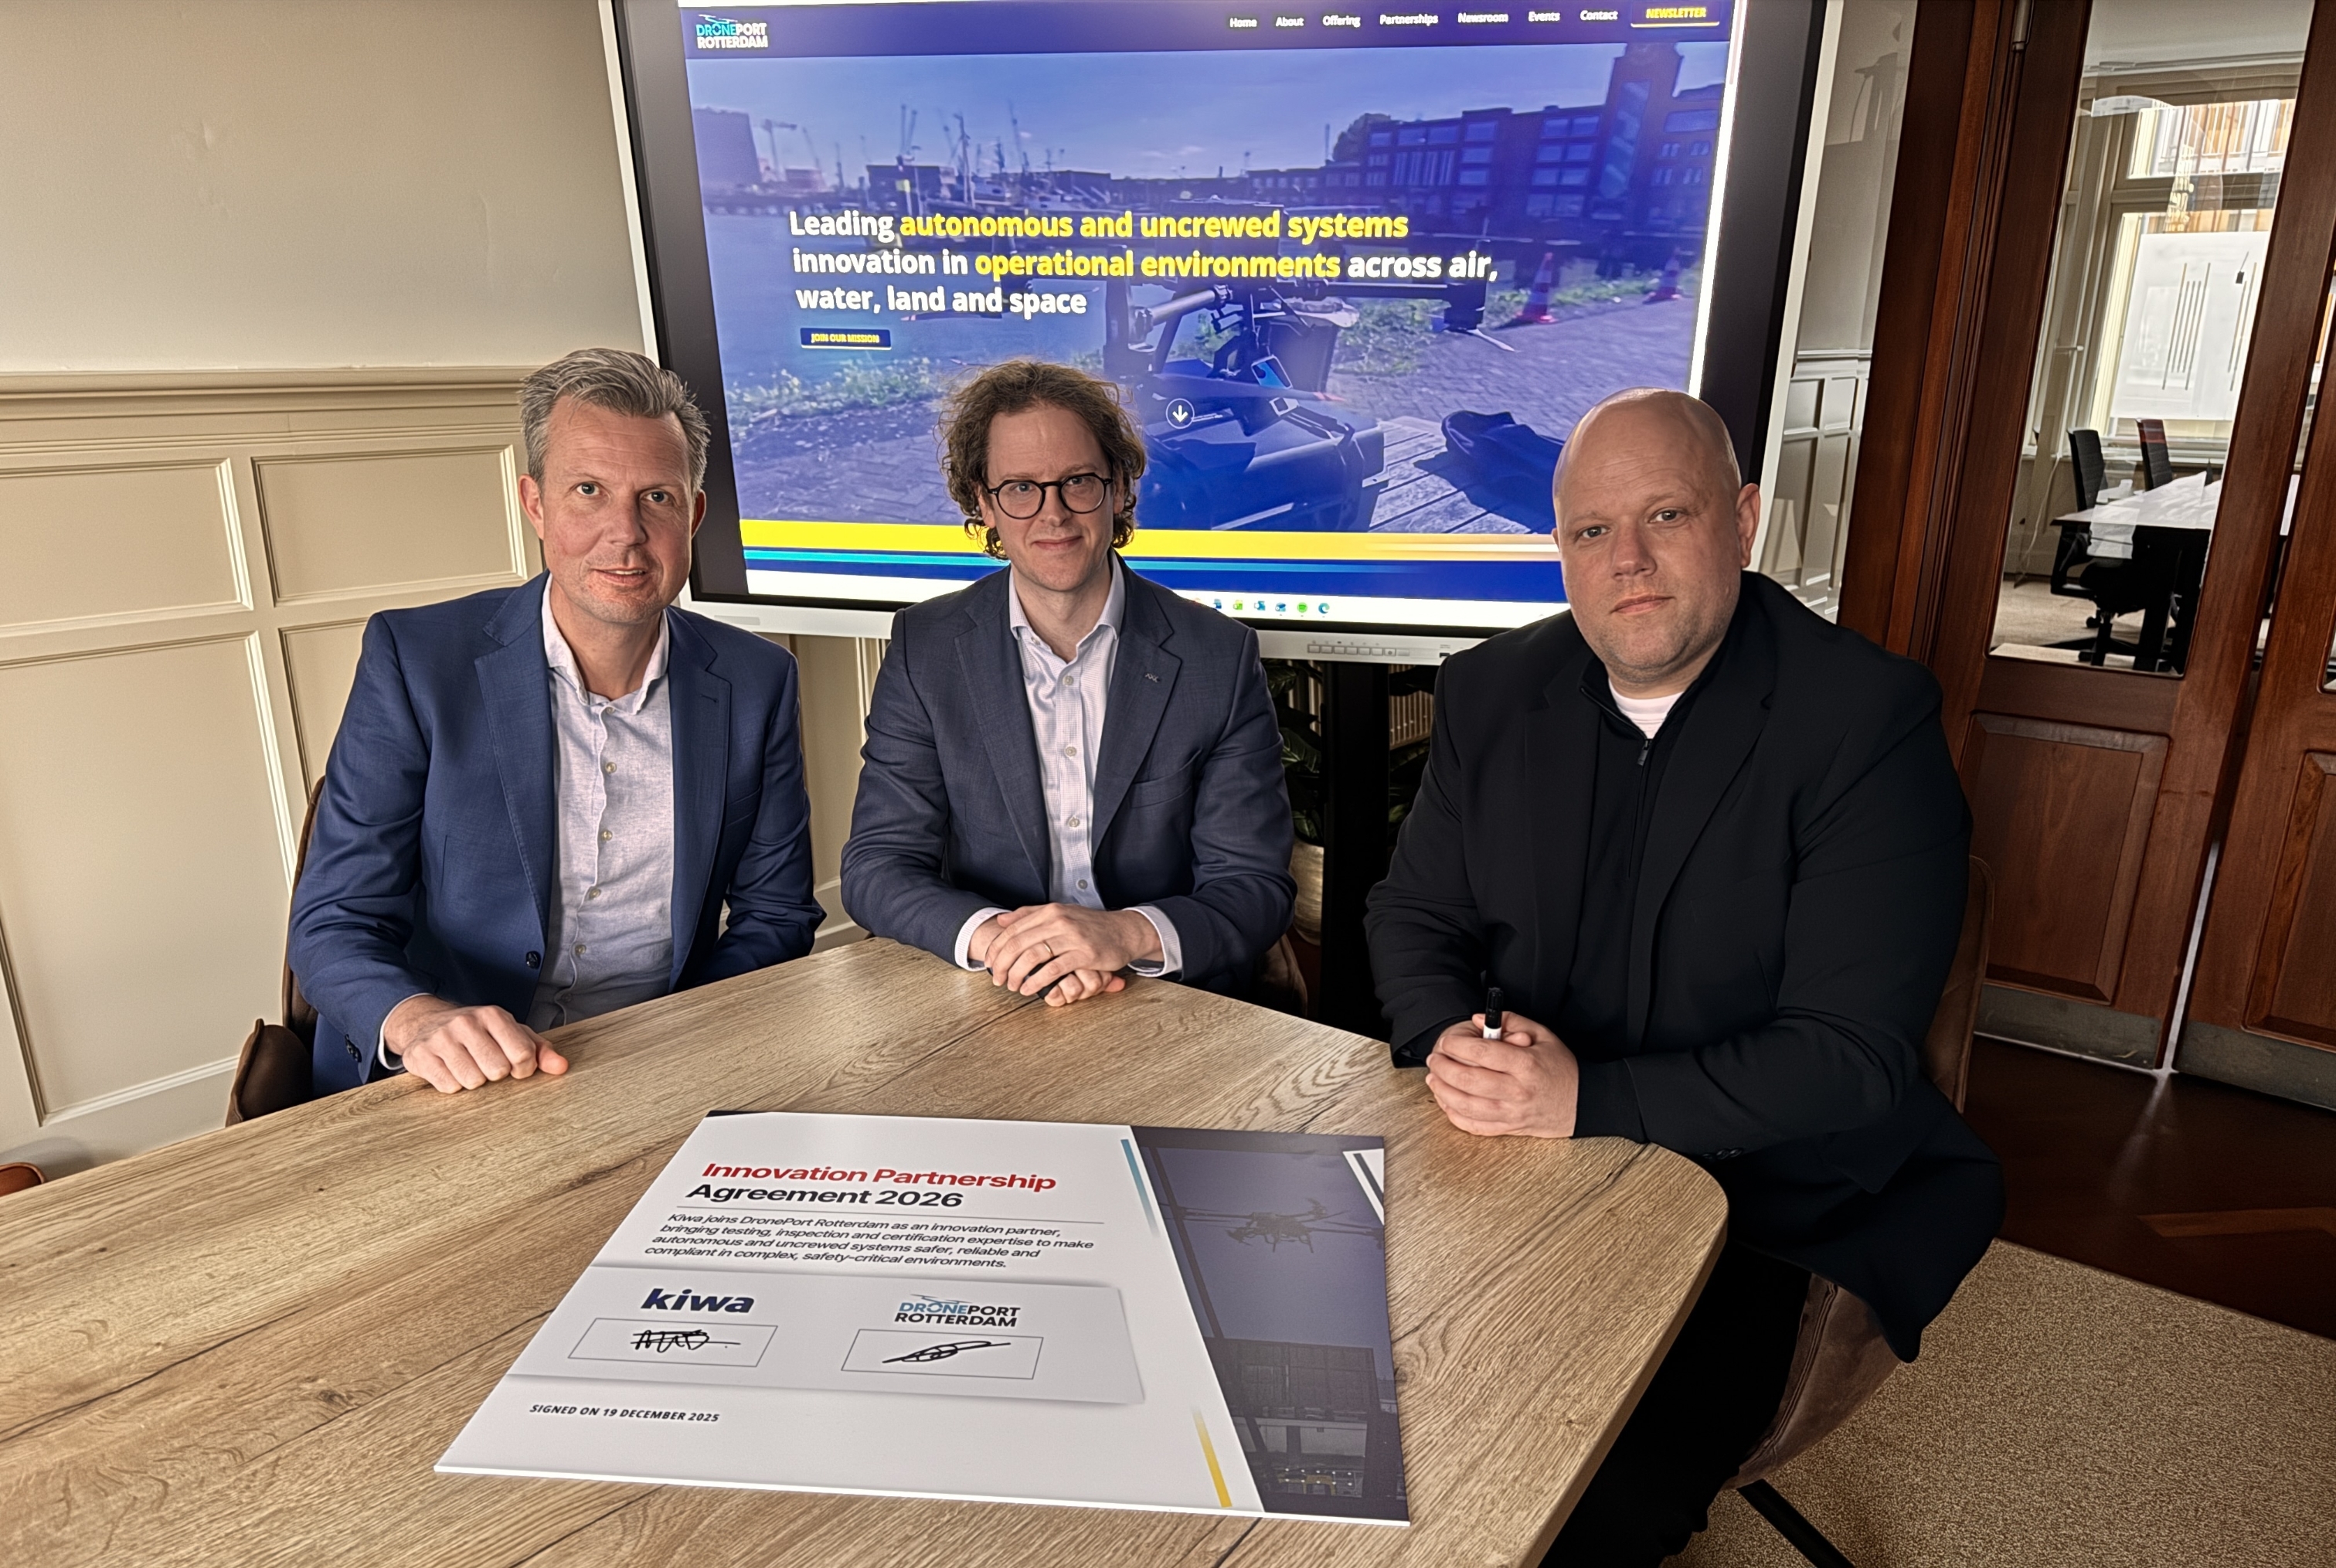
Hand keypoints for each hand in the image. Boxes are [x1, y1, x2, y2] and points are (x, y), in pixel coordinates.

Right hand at [383, 995, 566, 1093]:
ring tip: (467, 1065)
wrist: (425, 1021)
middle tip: (486, 1064)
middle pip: (497, 1070)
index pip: (523, 1054)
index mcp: (494, 1016)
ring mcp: (441, 1038)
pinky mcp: (421, 1055)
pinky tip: (449, 1069)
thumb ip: (540, 1050)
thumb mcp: (511, 1033)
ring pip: (472, 1081)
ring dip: (473, 1081)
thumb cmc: (476, 1032)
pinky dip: (452, 1084)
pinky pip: (448, 1086)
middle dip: (495, 1074)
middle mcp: (466, 1023)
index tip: (515, 1067)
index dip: (523, 1069)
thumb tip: (561, 1067)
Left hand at [978, 904, 1156, 998]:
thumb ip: (1030, 914)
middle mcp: (1058, 921)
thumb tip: (1002, 921)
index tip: (988, 963)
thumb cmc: (1090, 925)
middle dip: (1002, 964)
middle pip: (1018, 944)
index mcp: (1050, 911)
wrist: (1124, 931)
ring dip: (1017, 975)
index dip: (996, 948)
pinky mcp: (1083, 954)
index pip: (1013, 929)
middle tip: (996, 979)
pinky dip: (1037, 981)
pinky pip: (1053, 969)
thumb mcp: (1060, 913)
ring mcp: (1071, 937)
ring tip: (1012, 986)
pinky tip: (1030, 989)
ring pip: (1032, 957)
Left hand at [1424, 1010, 1579, 1137]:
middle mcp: (1517, 1091)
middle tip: (1435, 1058)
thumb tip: (1477, 1020)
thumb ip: (1511, 1022)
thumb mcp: (1543, 1035)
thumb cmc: (1561, 1067)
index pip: (1483, 1053)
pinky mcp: (1508, 1128)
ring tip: (1434, 1078)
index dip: (1458, 1045)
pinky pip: (1474, 1125)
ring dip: (1443, 1091)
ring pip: (1467, 1106)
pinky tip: (1447, 1101)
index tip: (1447, 1041)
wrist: (1582, 1102)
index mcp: (1526, 1065)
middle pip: (1469, 1080)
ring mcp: (1512, 1113)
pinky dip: (1455, 1115)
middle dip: (1444, 1068)